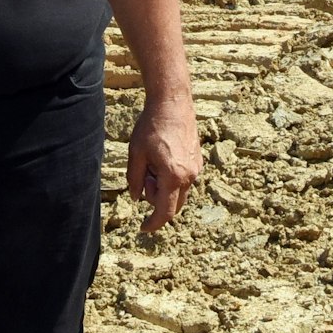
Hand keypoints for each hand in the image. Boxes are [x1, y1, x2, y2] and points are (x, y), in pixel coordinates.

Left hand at [126, 97, 200, 232]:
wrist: (173, 103)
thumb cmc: (151, 127)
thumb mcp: (136, 154)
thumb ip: (134, 180)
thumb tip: (136, 198)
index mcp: (173, 176)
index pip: (164, 212)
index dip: (153, 223)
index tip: (143, 229)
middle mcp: (189, 176)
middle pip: (173, 204)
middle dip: (156, 198)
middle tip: (144, 175)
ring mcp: (196, 168)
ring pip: (179, 191)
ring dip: (164, 187)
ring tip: (153, 163)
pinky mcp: (198, 160)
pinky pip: (184, 179)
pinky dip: (172, 177)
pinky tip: (162, 157)